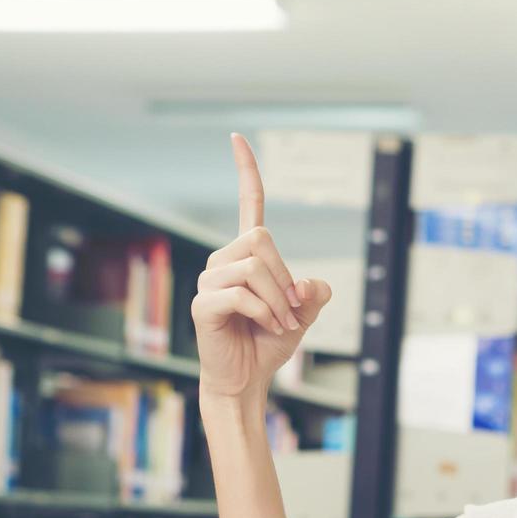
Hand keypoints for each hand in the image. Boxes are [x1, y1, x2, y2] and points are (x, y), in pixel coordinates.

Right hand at [191, 132, 333, 400]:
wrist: (247, 379)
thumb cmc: (269, 344)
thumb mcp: (303, 315)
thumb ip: (313, 295)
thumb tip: (310, 286)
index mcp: (247, 255)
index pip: (249, 205)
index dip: (246, 172)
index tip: (237, 138)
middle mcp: (223, 261)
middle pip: (261, 241)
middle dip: (285, 277)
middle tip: (292, 310)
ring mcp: (210, 281)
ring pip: (254, 269)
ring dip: (277, 300)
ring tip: (278, 324)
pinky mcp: (203, 304)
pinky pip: (242, 295)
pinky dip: (264, 313)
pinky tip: (265, 327)